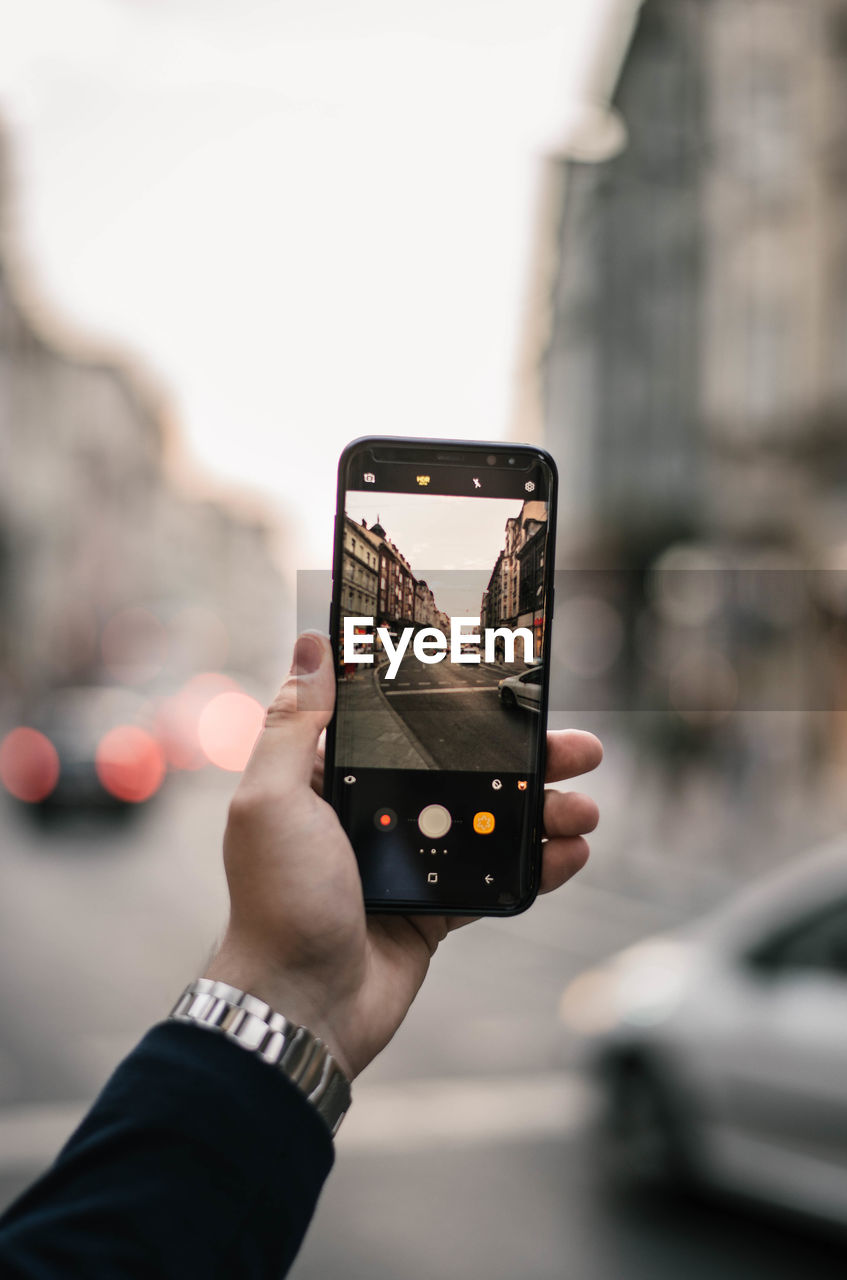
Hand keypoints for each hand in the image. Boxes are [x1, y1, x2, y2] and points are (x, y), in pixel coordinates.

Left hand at [204, 632, 601, 1079]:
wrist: (298, 1007)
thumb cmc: (278, 900)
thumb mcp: (273, 799)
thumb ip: (295, 723)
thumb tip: (311, 644)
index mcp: (335, 778)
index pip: (407, 727)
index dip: (460, 706)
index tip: (511, 687)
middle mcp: (375, 812)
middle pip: (465, 770)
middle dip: (526, 759)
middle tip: (581, 750)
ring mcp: (410, 861)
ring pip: (489, 821)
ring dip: (542, 812)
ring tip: (585, 811)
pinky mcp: (434, 908)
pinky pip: (494, 877)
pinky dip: (535, 866)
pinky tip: (571, 855)